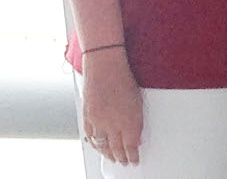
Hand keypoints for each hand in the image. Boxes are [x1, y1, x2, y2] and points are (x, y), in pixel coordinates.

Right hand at [81, 50, 143, 164]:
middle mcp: (112, 123)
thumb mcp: (138, 101)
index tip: (135, 160)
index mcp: (128, 120)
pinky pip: (90, 136)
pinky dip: (95, 143)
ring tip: (113, 158)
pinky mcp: (87, 116)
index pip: (130, 146)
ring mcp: (98, 120)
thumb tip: (136, 136)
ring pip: (102, 144)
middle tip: (125, 162)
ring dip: (108, 153)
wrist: (104, 66)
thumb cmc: (123, 78)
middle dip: (121, 157)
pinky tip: (98, 146)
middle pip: (116, 148)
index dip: (132, 155)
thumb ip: (136, 121)